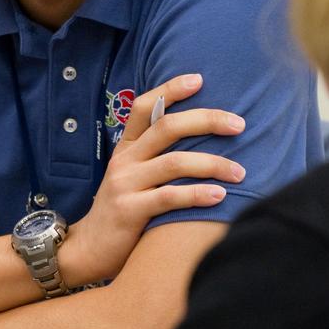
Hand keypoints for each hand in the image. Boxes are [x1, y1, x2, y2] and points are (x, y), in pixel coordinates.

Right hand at [61, 73, 244, 286]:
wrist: (87, 250)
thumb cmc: (123, 211)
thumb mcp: (132, 176)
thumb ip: (156, 156)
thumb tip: (202, 136)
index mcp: (126, 148)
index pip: (144, 107)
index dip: (170, 90)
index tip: (199, 79)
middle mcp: (124, 160)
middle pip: (167, 127)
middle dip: (207, 121)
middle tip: (240, 124)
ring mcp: (125, 184)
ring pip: (174, 162)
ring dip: (212, 164)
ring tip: (240, 172)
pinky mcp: (129, 211)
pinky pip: (169, 197)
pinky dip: (197, 194)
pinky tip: (220, 196)